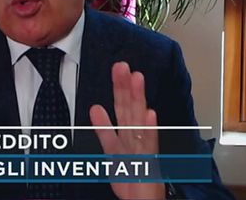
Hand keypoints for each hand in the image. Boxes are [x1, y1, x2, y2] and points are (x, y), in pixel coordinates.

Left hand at [89, 62, 164, 199]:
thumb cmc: (131, 180)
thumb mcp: (112, 153)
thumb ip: (104, 131)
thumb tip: (95, 107)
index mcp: (127, 136)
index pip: (123, 108)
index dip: (119, 88)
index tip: (117, 68)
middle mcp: (137, 140)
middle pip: (130, 109)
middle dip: (126, 87)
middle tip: (122, 65)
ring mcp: (144, 151)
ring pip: (139, 121)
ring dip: (138, 99)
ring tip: (136, 78)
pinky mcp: (150, 165)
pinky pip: (148, 146)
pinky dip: (149, 129)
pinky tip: (149, 113)